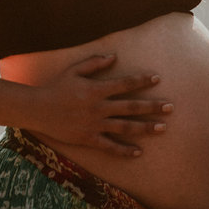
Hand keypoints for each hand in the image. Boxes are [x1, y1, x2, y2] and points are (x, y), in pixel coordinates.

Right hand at [30, 53, 172, 157]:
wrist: (37, 110)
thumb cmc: (56, 87)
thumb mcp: (74, 70)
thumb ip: (94, 63)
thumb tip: (115, 56)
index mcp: (96, 89)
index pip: (124, 84)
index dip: (142, 81)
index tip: (158, 78)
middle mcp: (98, 107)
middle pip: (131, 107)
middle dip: (152, 106)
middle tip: (171, 107)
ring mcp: (94, 124)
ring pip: (125, 127)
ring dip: (146, 128)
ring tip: (163, 128)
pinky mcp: (88, 139)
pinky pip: (110, 146)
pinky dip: (124, 150)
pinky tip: (139, 152)